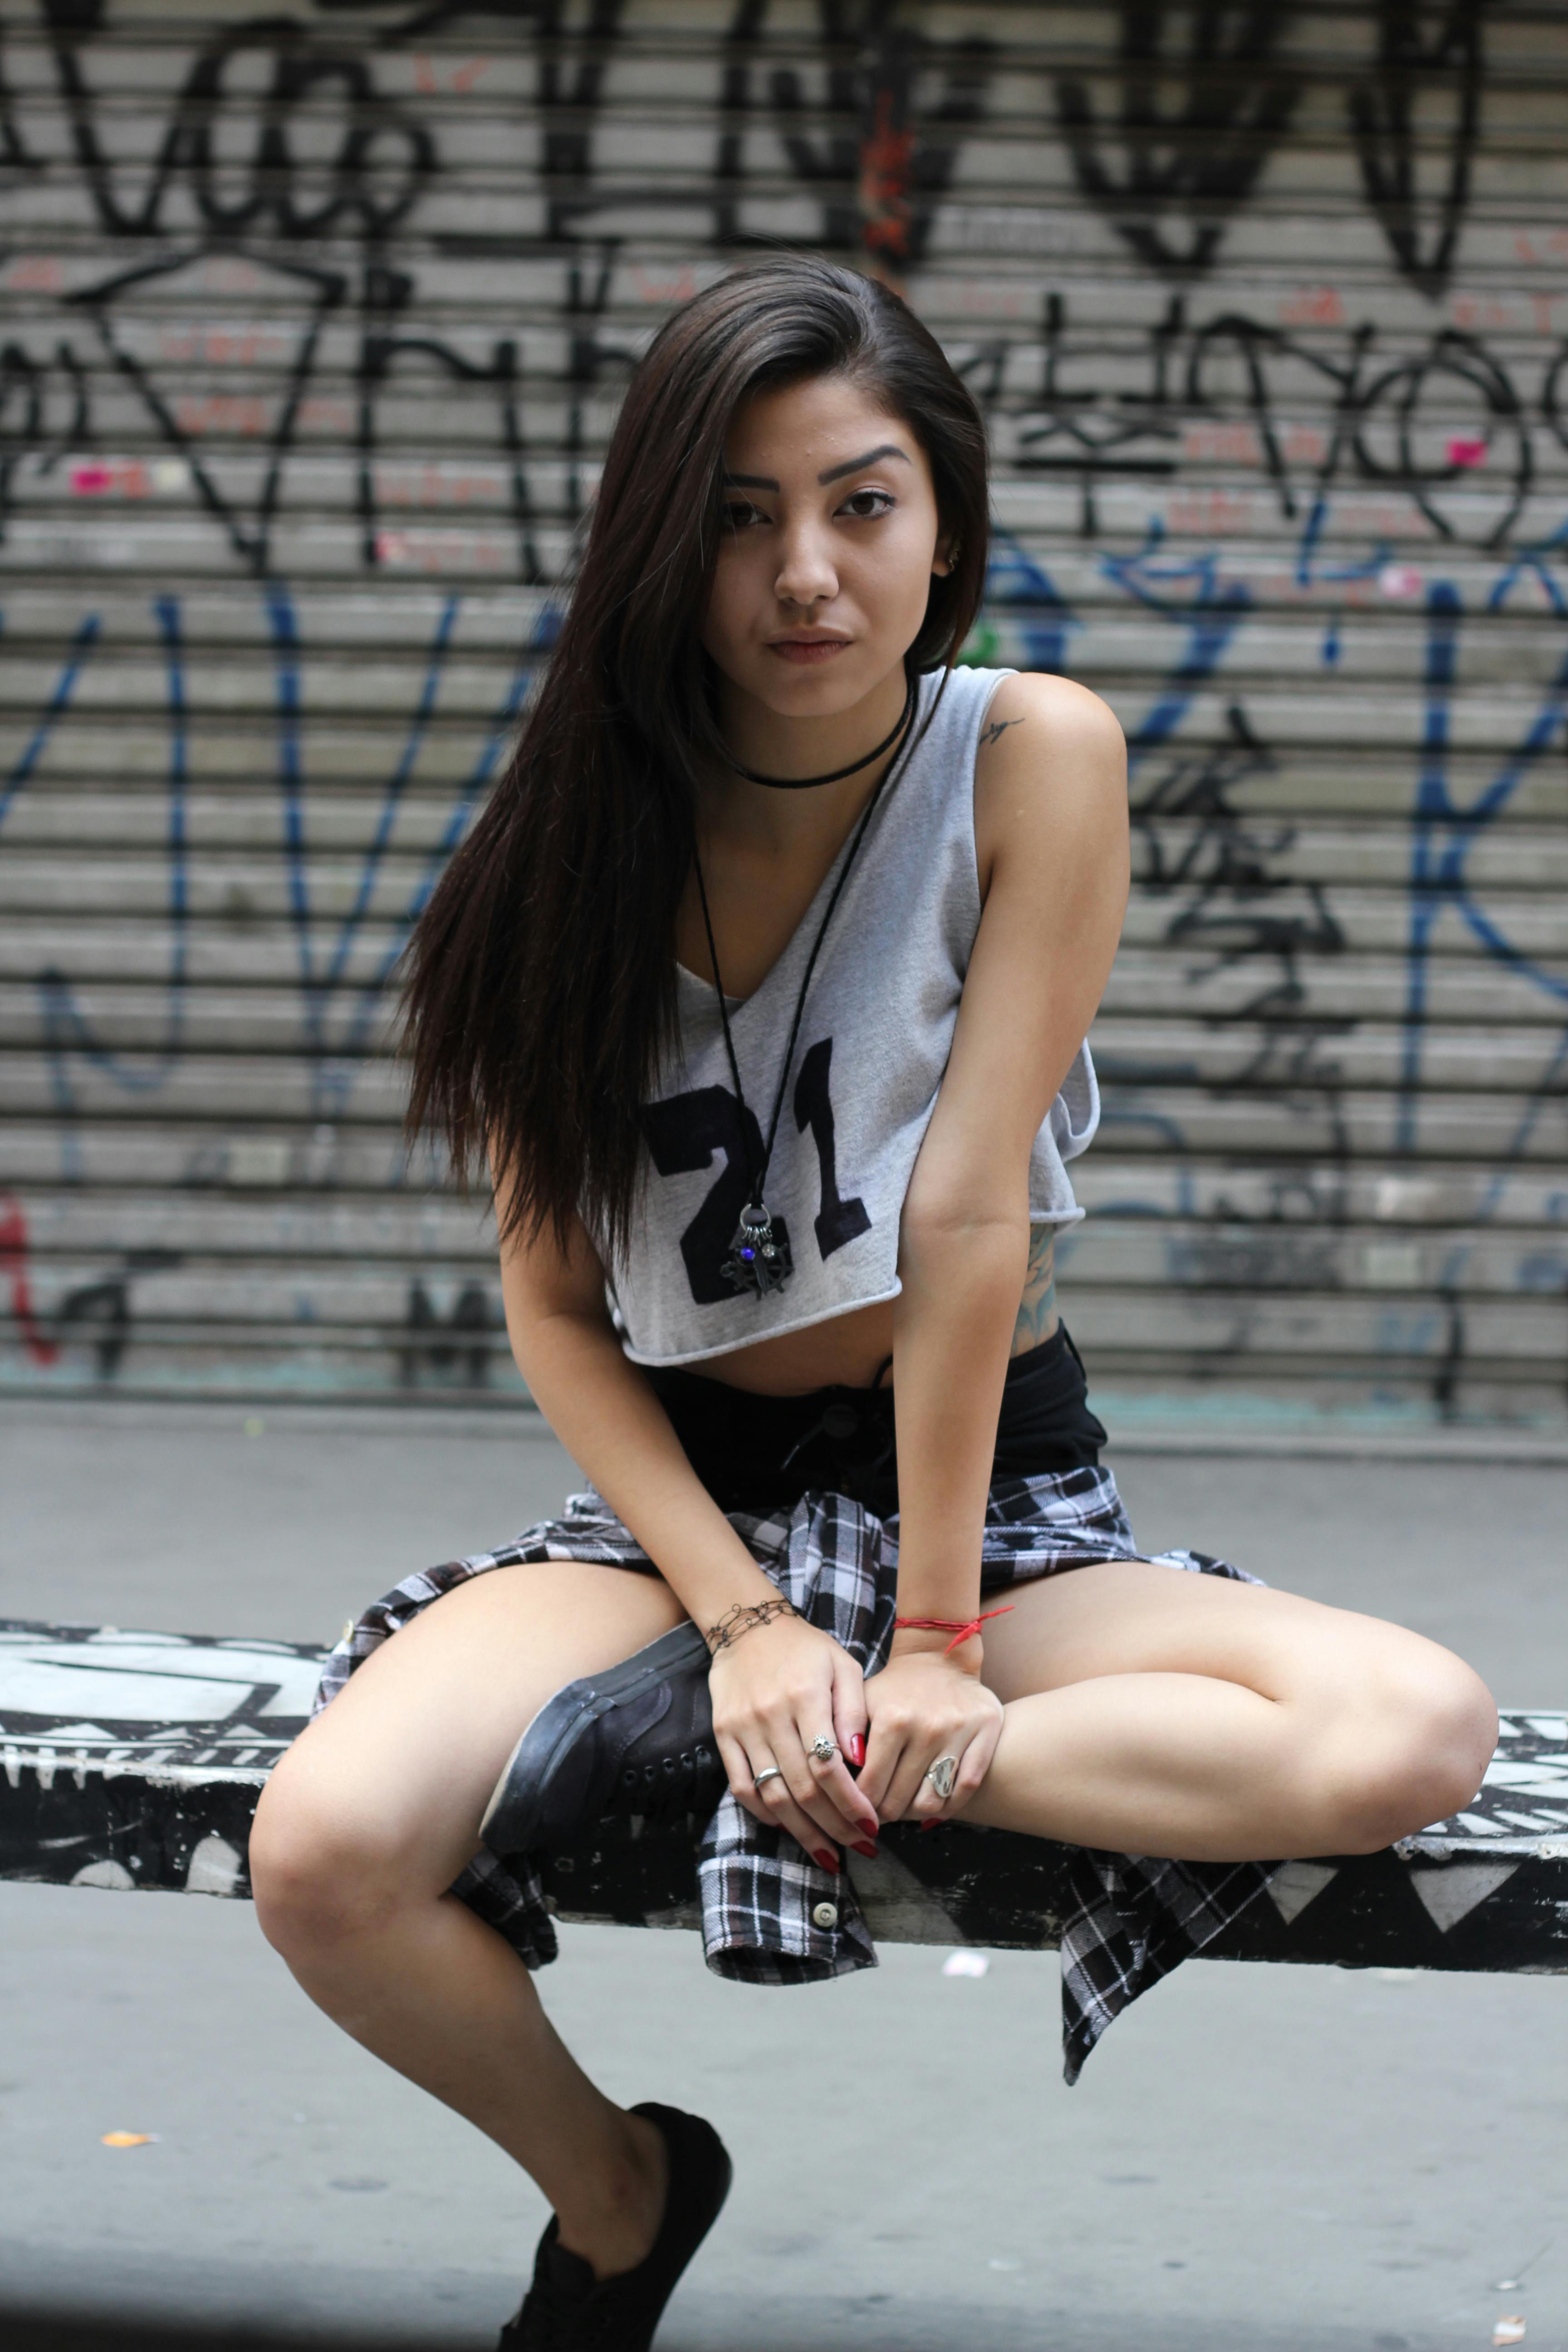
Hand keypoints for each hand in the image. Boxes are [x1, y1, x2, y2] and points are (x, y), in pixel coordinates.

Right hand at [709, 1614, 881, 1869]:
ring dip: (803, 1832)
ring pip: (773, 1795)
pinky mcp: (723, 1735)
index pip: (829, 1766)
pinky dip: (765, 1813)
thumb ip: (855, 1710)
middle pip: (803, 1788)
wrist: (748, 1627)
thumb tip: (861, 1761)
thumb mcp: (843, 1665)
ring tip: (829, 1853)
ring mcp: (743, 1728)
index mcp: (805, 1696)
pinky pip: (742, 1786)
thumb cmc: (806, 1648)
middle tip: (859, 1846)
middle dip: (835, 1826)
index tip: (871, 1826)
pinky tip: (789, 1827)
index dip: (851, 1803)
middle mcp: (771, 1715)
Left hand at [857, 1634, 1003, 1824]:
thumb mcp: (864, 1703)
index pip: (870, 1785)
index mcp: (892, 1719)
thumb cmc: (896, 1687)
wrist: (941, 1657)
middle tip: (877, 1817)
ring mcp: (958, 1732)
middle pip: (900, 1798)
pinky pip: (966, 1787)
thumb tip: (837, 1785)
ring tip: (903, 1811)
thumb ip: (847, 1739)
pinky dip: (949, 1807)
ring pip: (933, 1800)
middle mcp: (927, 1727)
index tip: (856, 1811)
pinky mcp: (985, 1733)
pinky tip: (934, 1808)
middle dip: (883, 1815)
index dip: (859, 1806)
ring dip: (914, 1815)